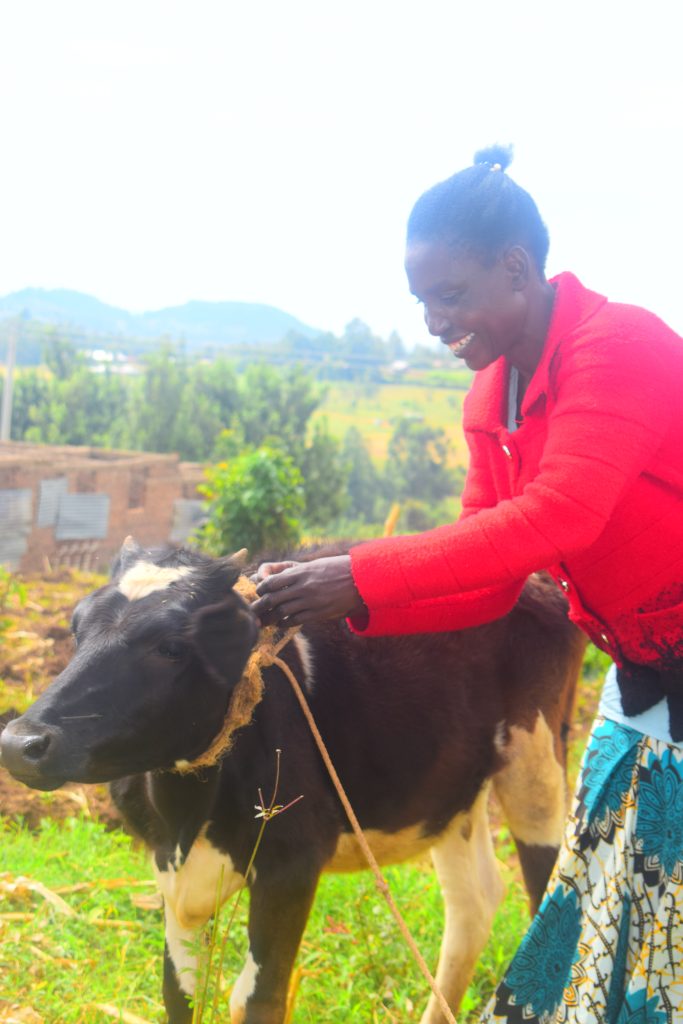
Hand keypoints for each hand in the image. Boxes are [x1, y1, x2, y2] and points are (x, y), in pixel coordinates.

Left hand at [251, 555, 366, 626]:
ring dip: (270, 618)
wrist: (360, 580)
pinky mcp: (318, 613)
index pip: (271, 581)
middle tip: (252, 613)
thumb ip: (292, 570)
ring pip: (282, 612)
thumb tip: (270, 575)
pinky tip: (281, 623)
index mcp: (301, 571)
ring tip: (264, 621)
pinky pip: (295, 621)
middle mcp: (303, 586)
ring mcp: (311, 601)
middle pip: (273, 599)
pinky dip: (284, 623)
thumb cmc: (335, 569)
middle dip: (259, 607)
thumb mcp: (313, 564)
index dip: (261, 589)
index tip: (258, 593)